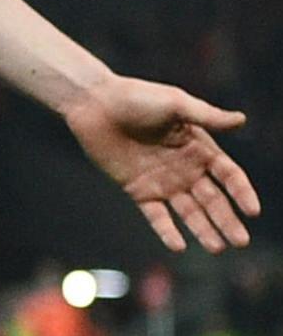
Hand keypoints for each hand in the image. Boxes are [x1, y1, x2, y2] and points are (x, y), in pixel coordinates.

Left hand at [62, 74, 260, 252]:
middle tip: (240, 241)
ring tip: (216, 248)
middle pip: (213, 200)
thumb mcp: (174, 103)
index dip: (242, 192)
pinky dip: (166, 231)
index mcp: (198, 147)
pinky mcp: (139, 190)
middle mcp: (185, 168)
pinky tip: (178, 245)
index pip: (228, 175)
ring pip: (189, 212)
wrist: (93, 103)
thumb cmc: (135, 97)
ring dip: (203, 230)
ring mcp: (163, 181)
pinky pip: (156, 215)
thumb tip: (241, 120)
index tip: (252, 211)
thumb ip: (206, 115)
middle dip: (227, 220)